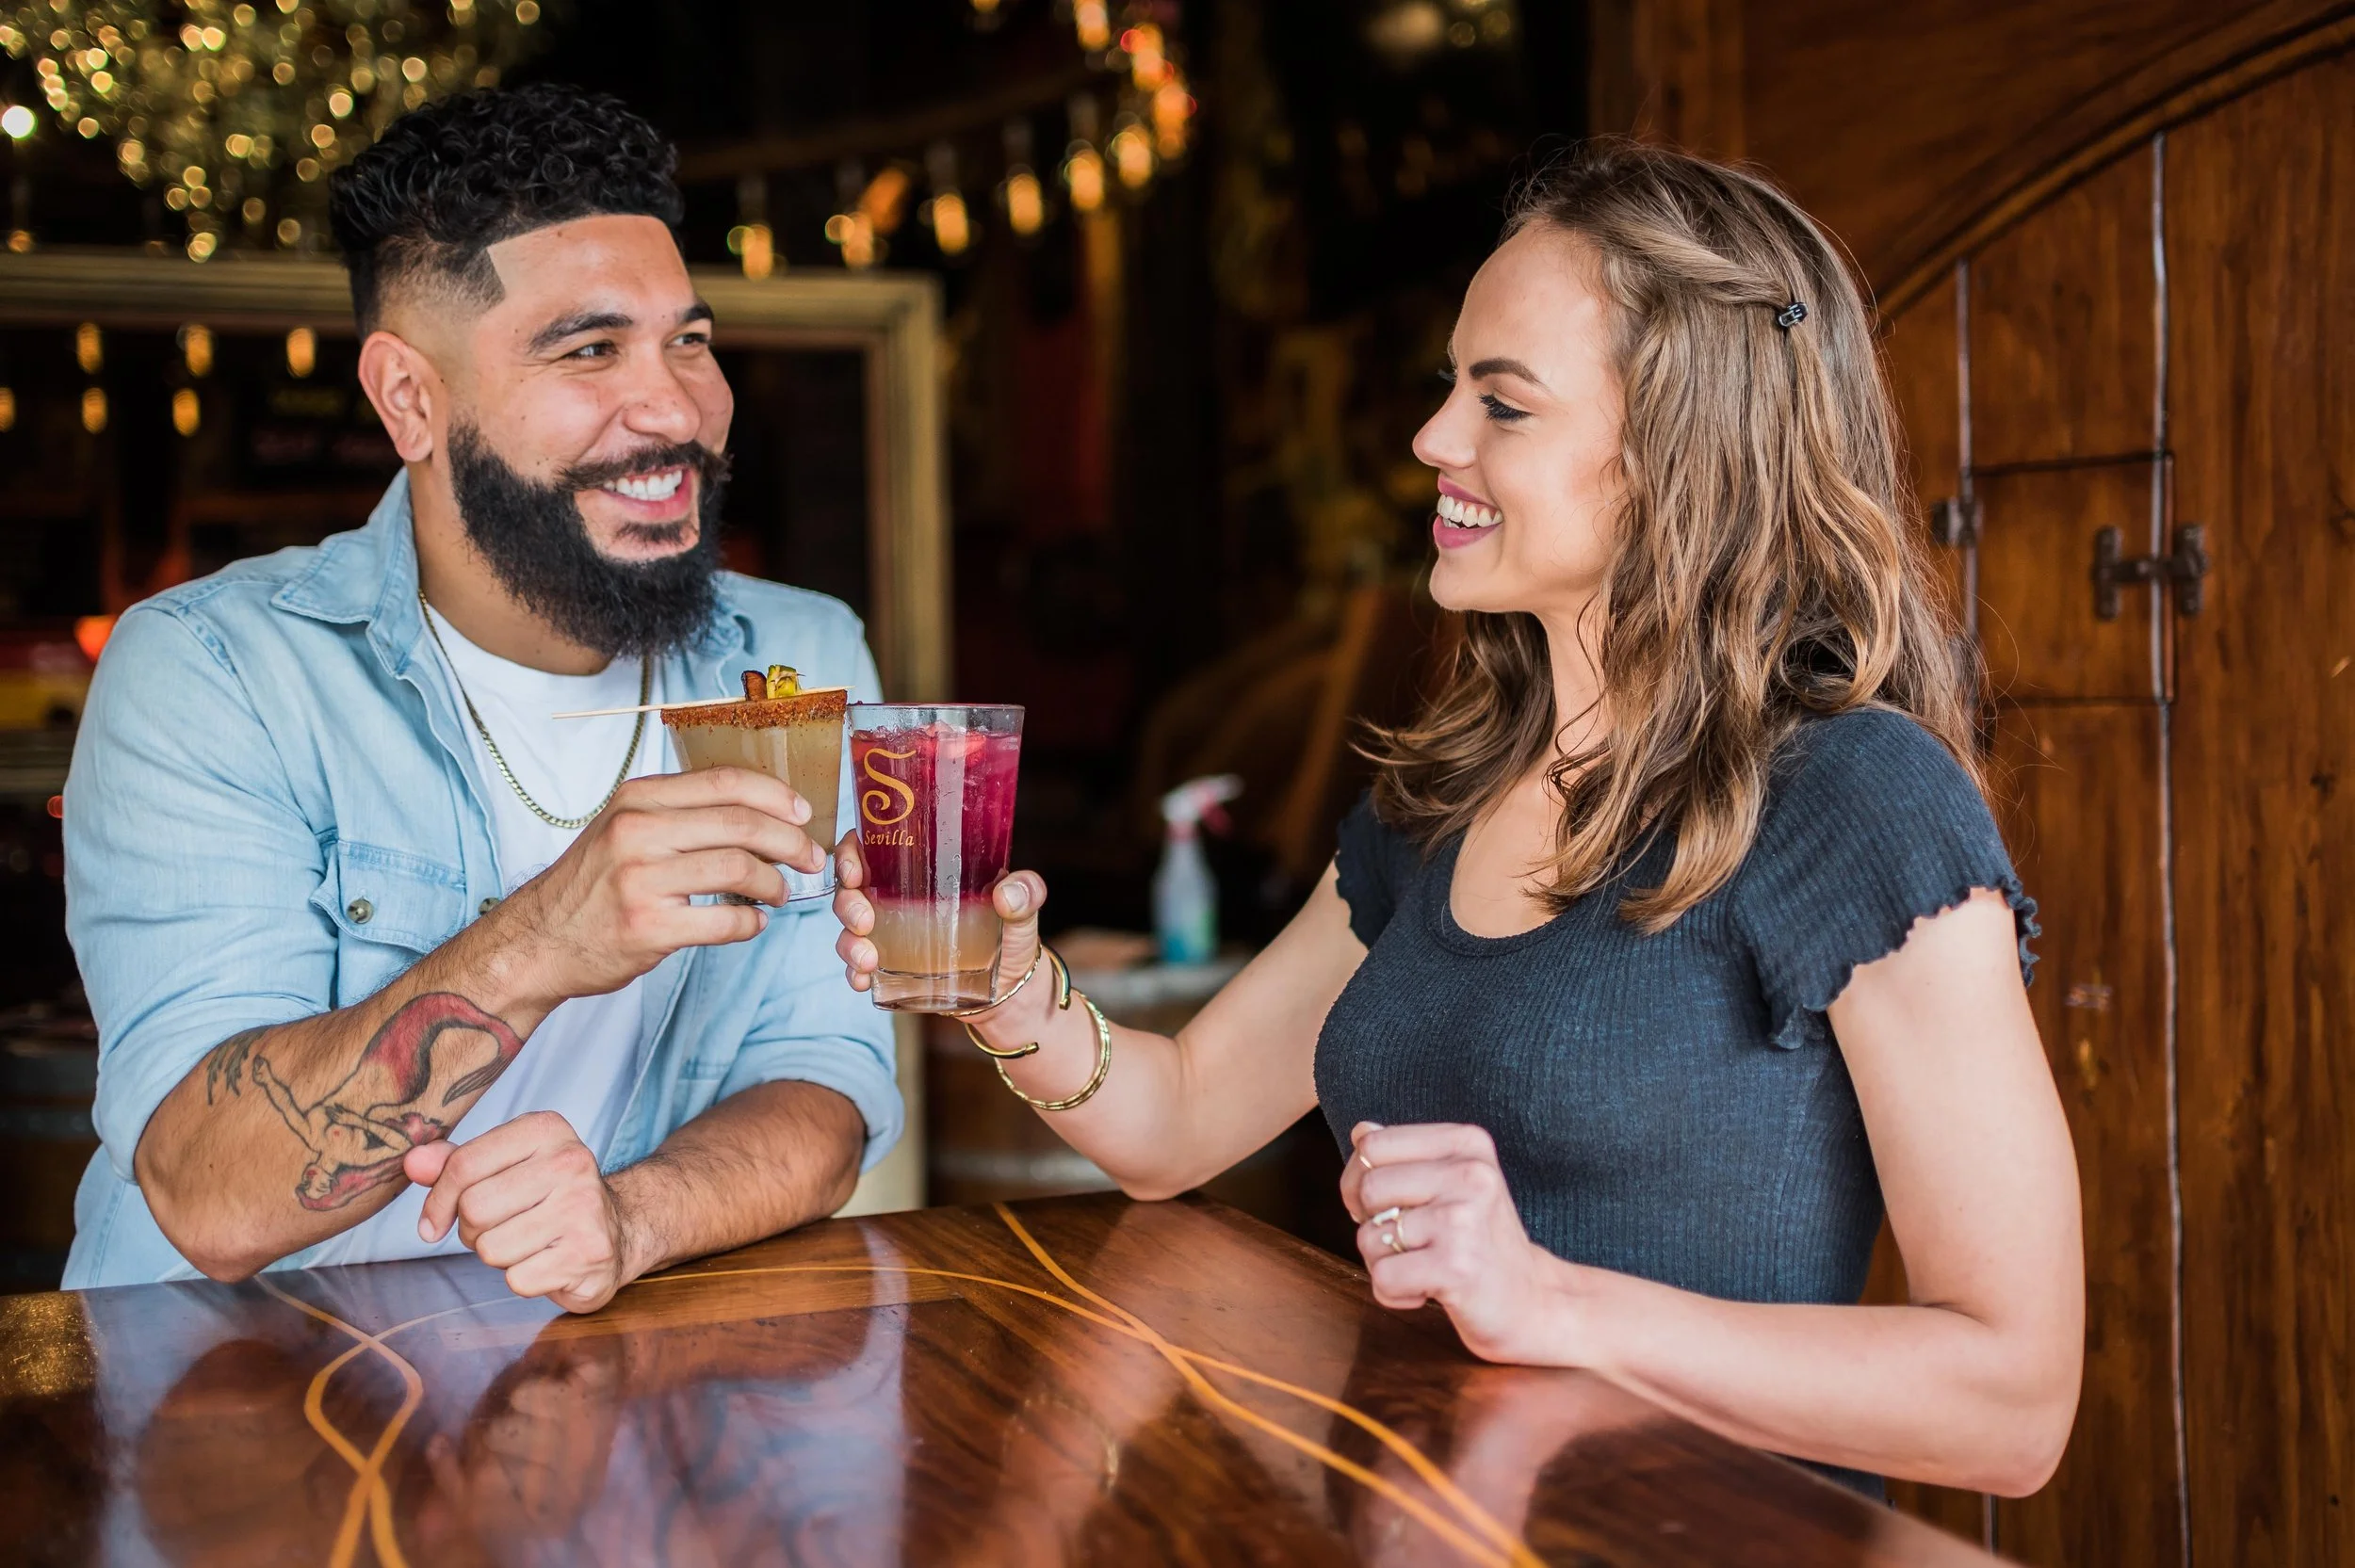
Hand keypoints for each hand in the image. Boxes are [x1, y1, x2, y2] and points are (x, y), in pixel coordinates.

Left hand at [405, 1111, 643, 1313]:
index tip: (437, 1221)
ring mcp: (584, 1208)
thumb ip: (454, 1164)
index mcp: (546, 1129)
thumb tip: (411, 1163)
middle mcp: (571, 1161)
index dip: (438, 1200)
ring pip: (491, 1248)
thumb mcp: (504, 1168)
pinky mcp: (588, 1253)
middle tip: (500, 1227)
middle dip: (472, 1230)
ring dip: (498, 1255)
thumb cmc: (546, 1197)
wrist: (618, 1231)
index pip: (462, 1164)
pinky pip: (517, 1280)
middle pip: (473, 1208)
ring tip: (526, 1242)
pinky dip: (522, 1279)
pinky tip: (546, 1262)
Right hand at [494, 767, 824, 1010]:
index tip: (803, 812)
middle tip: (810, 858)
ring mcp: (641, 880)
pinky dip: (751, 923)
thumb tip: (759, 810)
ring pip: (740, 869)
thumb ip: (679, 813)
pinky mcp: (648, 927)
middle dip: (790, 841)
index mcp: (637, 799)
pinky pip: (725, 921)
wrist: (538, 940)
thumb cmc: (591, 885)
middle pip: (741, 824)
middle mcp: (636, 831)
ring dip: (775, 884)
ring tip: (780, 893)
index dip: (776, 795)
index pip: (725, 782)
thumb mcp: (623, 827)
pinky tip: (752, 923)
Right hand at [832, 835, 1051, 1023]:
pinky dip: (855, 974)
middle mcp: (899, 899)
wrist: (1013, 991)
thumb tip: (1008, 894)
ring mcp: (891, 935)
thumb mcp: (1025, 911)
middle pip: (852, 889)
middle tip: (865, 921)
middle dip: (847, 903)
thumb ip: (1027, 894)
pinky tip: (864, 981)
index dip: (852, 853)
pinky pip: (860, 969)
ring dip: (848, 943)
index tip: (856, 871)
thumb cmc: (1014, 938)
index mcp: (923, 871)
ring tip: (869, 960)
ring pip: (849, 930)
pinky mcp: (892, 970)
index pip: (874, 847)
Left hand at [1342, 1121, 1570, 1364]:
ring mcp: (1464, 1219)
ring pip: (1370, 1236)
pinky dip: (1394, 1294)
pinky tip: (1429, 1291)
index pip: (1372, 1143)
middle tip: (1406, 1243)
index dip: (1358, 1180)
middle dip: (1369, 1223)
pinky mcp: (1456, 1266)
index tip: (1383, 1207)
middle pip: (1368, 1188)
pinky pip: (1383, 1277)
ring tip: (1424, 1267)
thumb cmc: (1478, 1242)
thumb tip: (1360, 1130)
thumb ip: (1404, 1156)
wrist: (1530, 1301)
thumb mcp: (1450, 1185)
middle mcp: (1471, 1173)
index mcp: (1467, 1143)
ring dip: (1384, 1263)